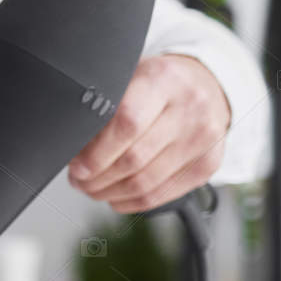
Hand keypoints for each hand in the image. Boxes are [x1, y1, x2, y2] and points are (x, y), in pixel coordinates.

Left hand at [66, 54, 229, 213]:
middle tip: (78, 180)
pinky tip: (115, 196)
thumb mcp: (131, 78)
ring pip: (144, 184)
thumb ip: (105, 108)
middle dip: (96, 178)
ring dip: (109, 193)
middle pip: (133, 159)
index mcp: (164, 79)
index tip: (76, 166)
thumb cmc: (160, 84)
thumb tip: (73, 147)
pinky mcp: (208, 165)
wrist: (206, 84)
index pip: (126, 124)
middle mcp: (190, 108)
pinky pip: (160, 196)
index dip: (96, 153)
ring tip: (92, 189)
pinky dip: (129, 202)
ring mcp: (204, 139)